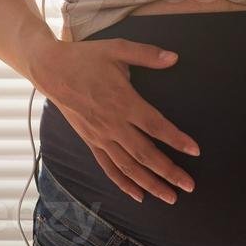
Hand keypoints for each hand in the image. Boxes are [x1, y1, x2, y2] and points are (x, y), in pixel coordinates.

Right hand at [31, 37, 201, 205]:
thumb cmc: (86, 58)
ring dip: (150, 184)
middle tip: (189, 186)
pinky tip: (139, 195)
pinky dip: (124, 184)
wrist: (51, 70)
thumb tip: (174, 58)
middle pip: (146, 154)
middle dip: (169, 172)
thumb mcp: (117, 48)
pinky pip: (109, 168)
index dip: (177, 140)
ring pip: (129, 167)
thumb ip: (147, 55)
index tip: (195, 151)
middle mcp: (113, 124)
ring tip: (170, 196)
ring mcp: (100, 136)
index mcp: (123, 101)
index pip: (156, 126)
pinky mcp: (90, 142)